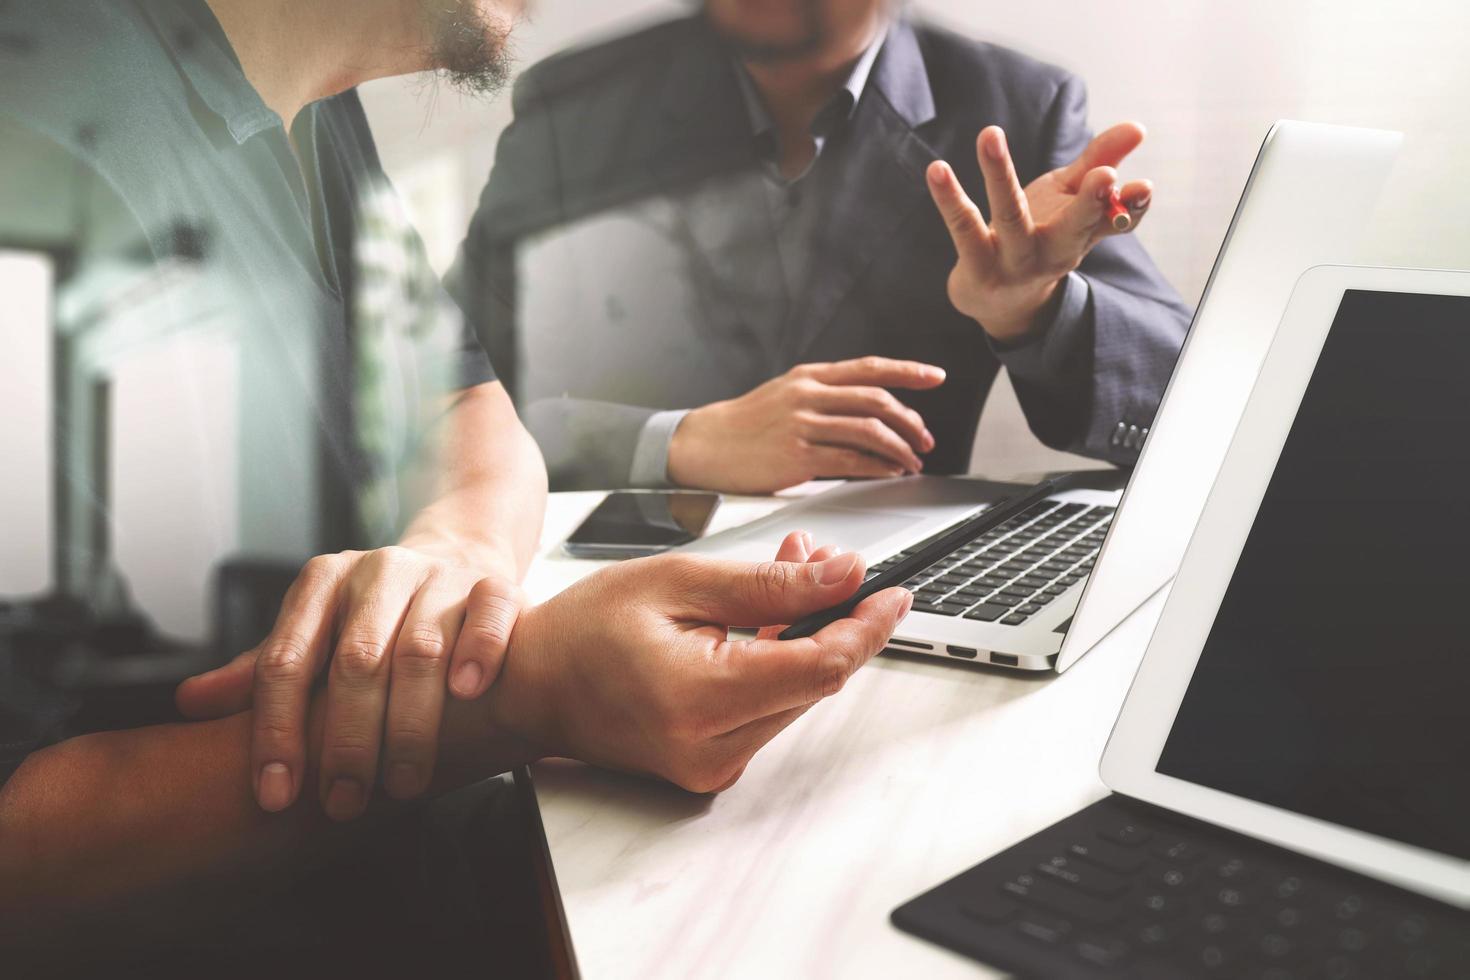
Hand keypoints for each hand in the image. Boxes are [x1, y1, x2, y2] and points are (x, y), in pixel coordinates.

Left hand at [175, 545, 523, 818]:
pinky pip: (488, 614)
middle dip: (346, 743)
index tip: (276, 795)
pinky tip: (466, 695)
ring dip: (410, 724)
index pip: (285, 661)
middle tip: (343, 803)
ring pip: (421, 648)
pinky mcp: (490, 583)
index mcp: (321, 582)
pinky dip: (478, 653)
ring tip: (402, 784)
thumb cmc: (375, 616)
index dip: (277, 732)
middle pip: (354, 662)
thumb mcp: (314, 634)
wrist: (457, 560)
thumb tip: (189, 703)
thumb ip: (259, 672)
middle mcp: (376, 572)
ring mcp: (436, 576)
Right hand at [481, 531, 911, 791]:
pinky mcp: (712, 764)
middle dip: (833, 618)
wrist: (532, 684)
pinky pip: (768, 709)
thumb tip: (844, 576)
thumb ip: (769, 585)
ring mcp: (712, 765)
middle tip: (823, 559)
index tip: (893, 592)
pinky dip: (778, 662)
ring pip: (795, 695)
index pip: (819, 668)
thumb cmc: (585, 630)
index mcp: (699, 701)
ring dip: (805, 637)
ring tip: (788, 574)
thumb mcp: (679, 582)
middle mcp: (711, 749)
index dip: (865, 627)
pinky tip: (768, 618)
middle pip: (813, 682)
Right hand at [667, 357, 945, 493]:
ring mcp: (802, 424)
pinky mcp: (796, 455)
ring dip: (900, 447)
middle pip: (876, 400)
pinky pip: (850, 459)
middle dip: (910, 420)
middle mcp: (808, 395)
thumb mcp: (785, 394)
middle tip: (925, 438)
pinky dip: (877, 466)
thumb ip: (823, 397)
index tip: (936, 376)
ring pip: (868, 430)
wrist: (704, 445)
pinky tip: (889, 471)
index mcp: (808, 377)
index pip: (869, 368)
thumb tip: (866, 410)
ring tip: (912, 460)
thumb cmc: (745, 425)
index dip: (908, 371)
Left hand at [926, 123, 1153, 341]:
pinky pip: (963, 228)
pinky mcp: (977, 267)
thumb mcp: (1070, 200)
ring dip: (1001, 174)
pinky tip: (937, 169)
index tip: (1144, 187)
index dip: (1132, 206)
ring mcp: (1014, 263)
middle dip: (1090, 203)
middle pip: (1074, 228)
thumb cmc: (1041, 237)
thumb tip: (1138, 127)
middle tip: (1104, 174)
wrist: (997, 302)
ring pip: (1010, 217)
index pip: (1114, 222)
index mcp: (1081, 236)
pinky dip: (949, 198)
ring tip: (990, 133)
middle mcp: (1053, 253)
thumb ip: (1099, 161)